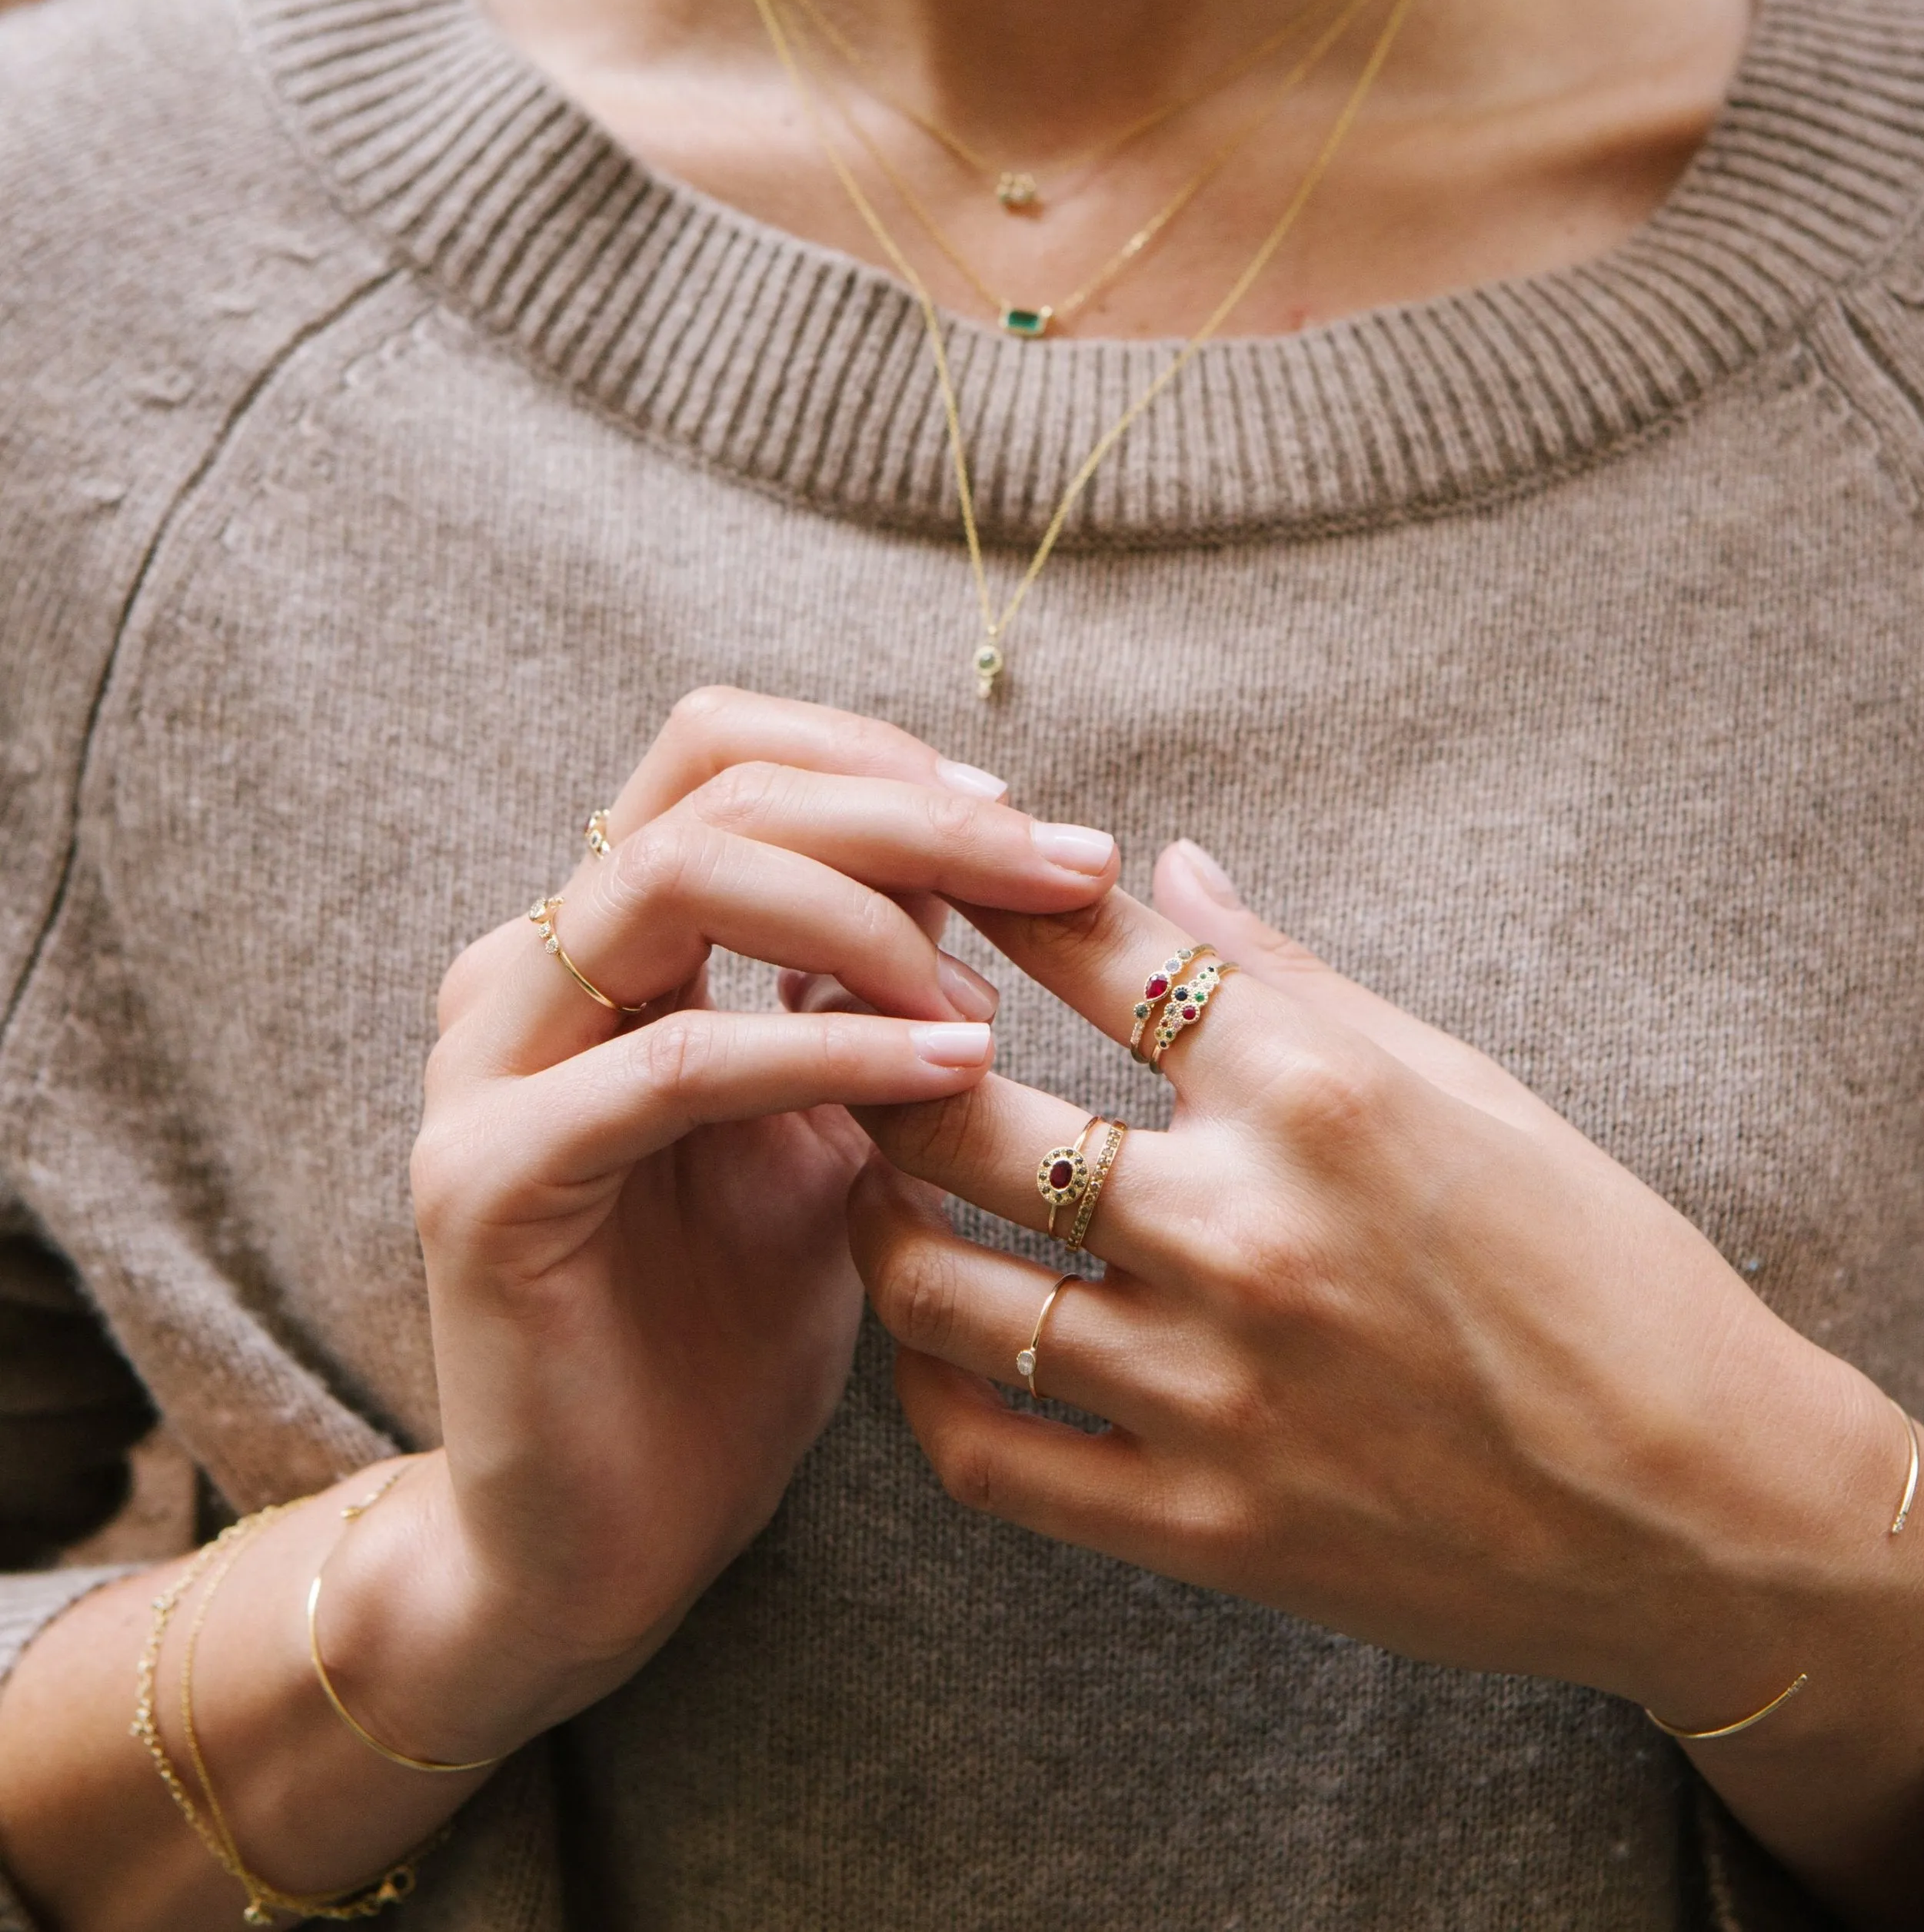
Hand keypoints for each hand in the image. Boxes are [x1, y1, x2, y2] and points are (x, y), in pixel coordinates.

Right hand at [327, 690, 1121, 1757]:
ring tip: (995, 1000)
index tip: (1030, 825)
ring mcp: (489, 1066)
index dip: (880, 763)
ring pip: (676, 883)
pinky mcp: (486, 1179)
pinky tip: (952, 1073)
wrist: (610, 1536)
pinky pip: (674, 1065)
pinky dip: (826, 1049)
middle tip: (1064, 867)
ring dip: (868, 913)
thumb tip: (982, 880)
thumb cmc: (729, 1327)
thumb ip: (872, 1000)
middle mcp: (525, 973)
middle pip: (714, 794)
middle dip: (911, 816)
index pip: (724, 759)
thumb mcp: (830, 1133)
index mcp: (603, 946)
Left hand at [850, 841, 1923, 1930]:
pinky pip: (988, 1457)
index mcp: (1321, 1093)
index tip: (930, 882)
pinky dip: (928, 1390)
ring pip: (939, 1288)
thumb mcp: (1466, 1083)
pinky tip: (933, 1337)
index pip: (1090, 949)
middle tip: (843, 1024)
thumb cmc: (1598, 1266)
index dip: (981, 896)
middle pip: (961, 1112)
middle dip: (874, 1050)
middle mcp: (1248, 1231)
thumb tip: (1174, 868)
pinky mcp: (1204, 1526)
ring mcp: (1215, 1391)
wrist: (1699, 1505)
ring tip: (877, 1175)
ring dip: (878, 1216)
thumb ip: (1296, 974)